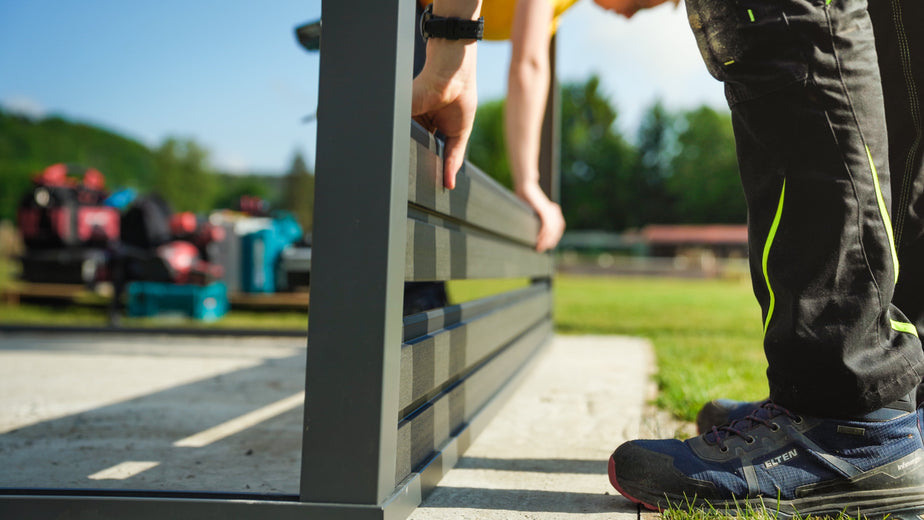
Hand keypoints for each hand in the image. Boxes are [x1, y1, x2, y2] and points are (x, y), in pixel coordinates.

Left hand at [412, 38, 477, 189]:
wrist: (454, 75)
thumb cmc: (461, 97)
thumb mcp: (460, 134)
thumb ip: (454, 158)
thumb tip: (450, 183)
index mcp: (431, 129)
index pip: (426, 153)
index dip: (427, 168)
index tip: (427, 187)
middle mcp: (417, 125)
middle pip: (413, 152)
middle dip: (416, 167)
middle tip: (416, 188)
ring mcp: (408, 120)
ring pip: (404, 146)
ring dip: (407, 159)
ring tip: (408, 177)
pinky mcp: (401, 114)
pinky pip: (398, 135)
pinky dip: (399, 146)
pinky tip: (400, 159)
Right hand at [517, 183, 564, 251]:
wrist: (526, 187)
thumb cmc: (527, 199)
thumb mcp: (534, 212)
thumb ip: (538, 221)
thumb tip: (537, 235)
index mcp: (555, 211)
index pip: (558, 229)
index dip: (553, 239)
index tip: (546, 247)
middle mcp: (555, 212)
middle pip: (555, 232)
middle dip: (549, 242)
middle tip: (540, 249)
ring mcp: (551, 211)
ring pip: (551, 231)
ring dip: (545, 241)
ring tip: (538, 248)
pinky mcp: (545, 211)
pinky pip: (546, 226)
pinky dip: (542, 235)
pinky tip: (538, 240)